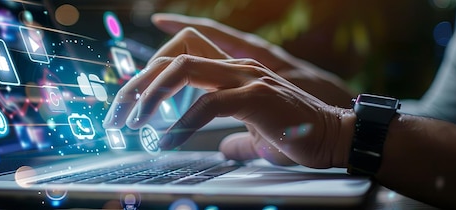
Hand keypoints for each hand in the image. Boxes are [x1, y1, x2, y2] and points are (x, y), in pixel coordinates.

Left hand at [103, 28, 353, 167]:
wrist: (337, 138)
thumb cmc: (299, 136)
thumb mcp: (258, 136)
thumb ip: (236, 138)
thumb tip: (221, 148)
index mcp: (234, 72)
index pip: (184, 51)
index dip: (153, 63)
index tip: (129, 91)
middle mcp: (236, 68)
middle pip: (173, 56)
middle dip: (138, 83)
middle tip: (118, 113)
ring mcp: (246, 79)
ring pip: (182, 69)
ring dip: (151, 95)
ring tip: (134, 123)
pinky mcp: (256, 98)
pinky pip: (207, 105)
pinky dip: (181, 124)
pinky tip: (168, 141)